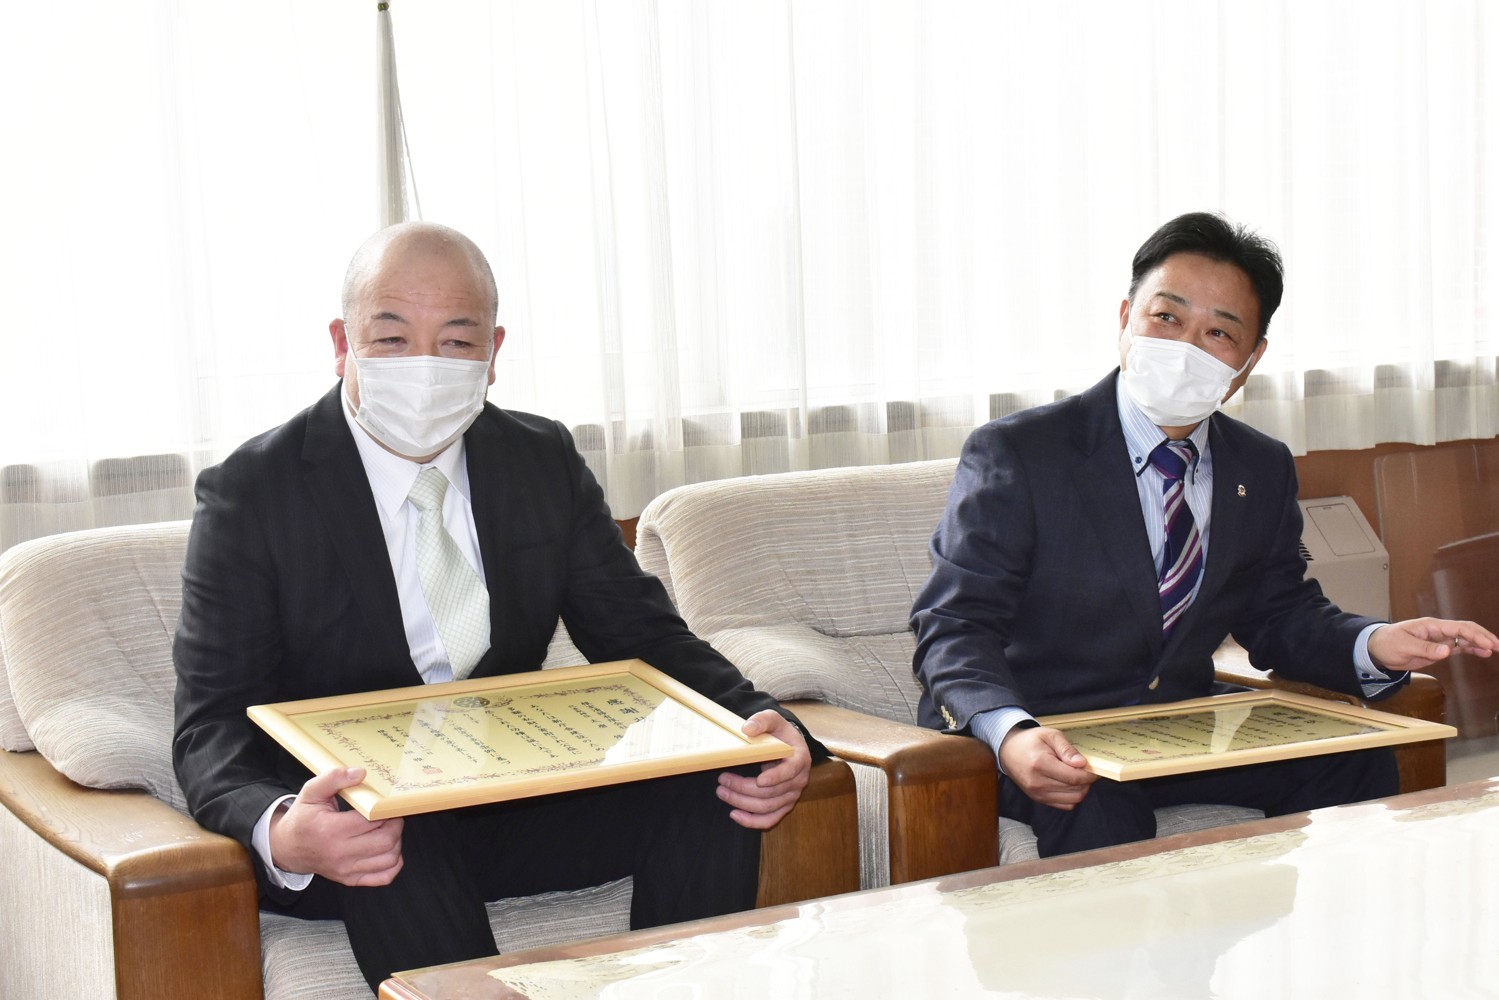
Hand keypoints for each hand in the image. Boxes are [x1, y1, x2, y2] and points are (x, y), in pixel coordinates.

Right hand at [268, 767, 404, 885]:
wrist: (287, 848)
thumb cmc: (302, 819)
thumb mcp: (311, 792)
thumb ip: (333, 778)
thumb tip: (360, 773)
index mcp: (331, 830)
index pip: (372, 820)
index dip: (385, 810)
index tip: (385, 804)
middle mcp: (340, 853)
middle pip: (386, 840)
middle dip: (395, 824)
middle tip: (390, 815)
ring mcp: (346, 869)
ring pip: (389, 859)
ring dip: (396, 842)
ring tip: (388, 829)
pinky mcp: (350, 879)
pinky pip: (383, 876)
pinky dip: (393, 863)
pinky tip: (388, 849)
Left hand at [716, 710, 811, 829]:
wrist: (788, 746)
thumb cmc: (779, 733)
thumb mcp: (773, 719)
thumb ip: (762, 720)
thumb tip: (747, 729)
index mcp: (800, 758)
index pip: (790, 771)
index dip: (776, 777)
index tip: (759, 780)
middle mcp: (799, 780)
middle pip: (771, 792)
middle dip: (744, 788)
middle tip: (722, 779)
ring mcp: (791, 796)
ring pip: (767, 807)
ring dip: (742, 802)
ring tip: (722, 792)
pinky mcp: (783, 806)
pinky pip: (770, 820)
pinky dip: (752, 821)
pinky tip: (734, 814)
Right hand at [998, 726, 1096, 808]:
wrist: (1009, 751)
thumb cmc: (1030, 741)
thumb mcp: (1050, 735)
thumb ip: (1067, 749)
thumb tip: (1082, 763)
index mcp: (1040, 764)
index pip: (1074, 777)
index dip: (1089, 774)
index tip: (1094, 768)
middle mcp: (1038, 783)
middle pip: (1076, 790)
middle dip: (1087, 781)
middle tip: (1088, 770)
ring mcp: (1037, 794)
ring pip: (1073, 800)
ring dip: (1081, 789)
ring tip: (1078, 776)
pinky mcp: (1039, 799)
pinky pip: (1065, 805)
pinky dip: (1072, 796)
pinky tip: (1069, 784)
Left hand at [1368, 618, 1498, 672]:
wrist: (1377, 650)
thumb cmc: (1387, 643)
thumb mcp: (1404, 645)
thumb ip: (1425, 648)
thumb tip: (1447, 651)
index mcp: (1431, 626)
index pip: (1458, 628)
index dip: (1475, 635)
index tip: (1488, 644)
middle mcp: (1438, 631)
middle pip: (1466, 631)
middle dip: (1483, 637)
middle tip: (1498, 646)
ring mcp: (1439, 640)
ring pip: (1465, 639)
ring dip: (1480, 643)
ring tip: (1495, 650)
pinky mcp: (1437, 649)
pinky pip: (1458, 647)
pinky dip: (1471, 649)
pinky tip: (1482, 653)